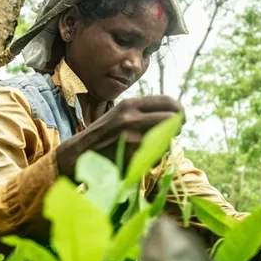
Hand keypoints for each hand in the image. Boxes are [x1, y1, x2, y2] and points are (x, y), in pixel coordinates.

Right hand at [56, 95, 182, 178]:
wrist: (79, 154)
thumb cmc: (104, 135)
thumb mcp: (121, 114)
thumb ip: (143, 112)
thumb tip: (173, 114)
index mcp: (131, 104)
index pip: (167, 101)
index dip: (179, 110)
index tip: (180, 119)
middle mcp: (132, 116)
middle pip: (173, 118)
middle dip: (177, 128)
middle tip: (174, 134)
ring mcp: (132, 136)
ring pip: (167, 139)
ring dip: (164, 145)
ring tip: (151, 148)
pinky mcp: (132, 155)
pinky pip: (156, 156)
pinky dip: (154, 159)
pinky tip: (141, 159)